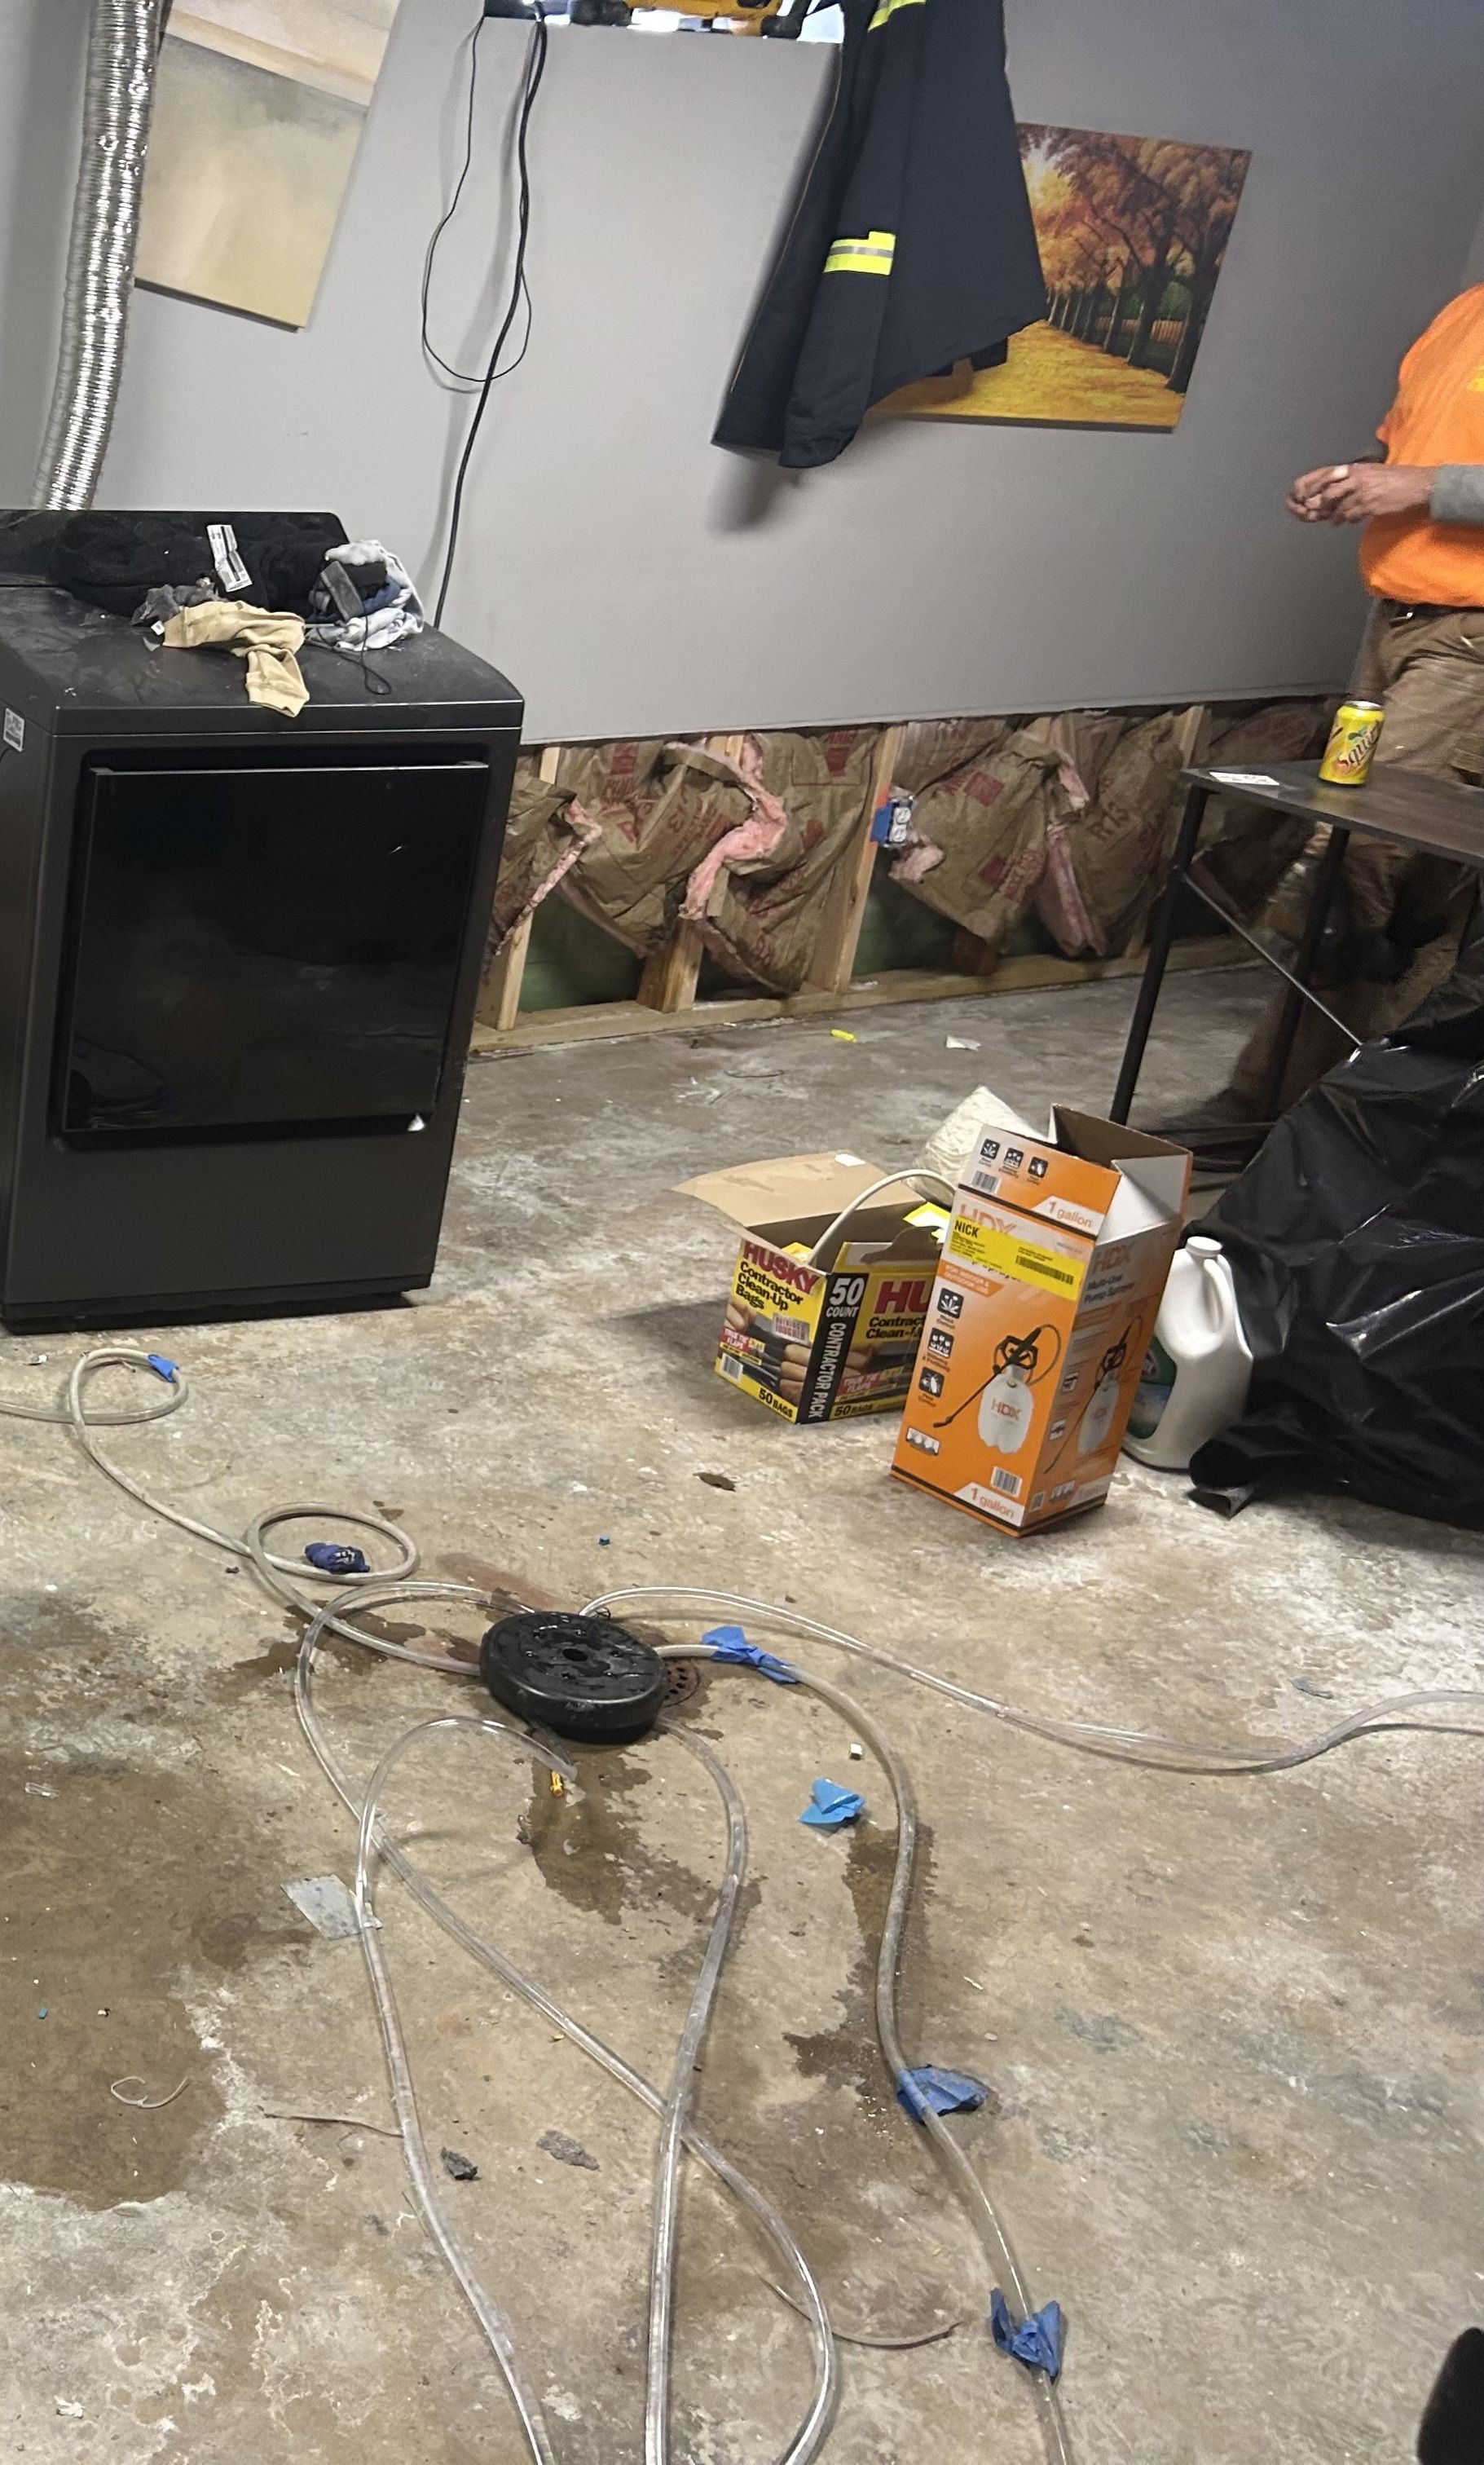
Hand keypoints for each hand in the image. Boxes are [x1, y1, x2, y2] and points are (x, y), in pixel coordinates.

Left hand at [1288, 463, 1433, 523]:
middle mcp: (1357, 478)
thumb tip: (1342, 487)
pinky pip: (1351, 516)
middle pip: (1328, 493)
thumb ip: (1356, 478)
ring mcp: (1363, 493)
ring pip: (1339, 507)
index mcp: (1357, 468)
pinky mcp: (1369, 506)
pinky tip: (1350, 520)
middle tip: (1318, 512)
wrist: (1417, 485)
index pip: (1327, 475)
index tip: (1306, 494)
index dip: (1314, 486)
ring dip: (1335, 516)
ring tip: (1335, 520)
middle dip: (1321, 505)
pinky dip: (1348, 520)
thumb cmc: (1397, 478)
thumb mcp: (1374, 471)